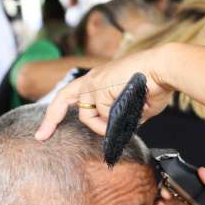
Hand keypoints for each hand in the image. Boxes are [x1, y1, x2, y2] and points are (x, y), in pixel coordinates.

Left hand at [35, 46, 174, 138]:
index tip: (49, 126)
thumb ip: (120, 117)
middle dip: (50, 119)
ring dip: (103, 126)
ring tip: (124, 121)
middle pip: (63, 99)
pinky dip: (114, 121)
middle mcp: (93, 79)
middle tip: (41, 136)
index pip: (74, 95)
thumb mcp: (133, 106)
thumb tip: (117, 131)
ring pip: (88, 117)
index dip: (60, 111)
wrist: (163, 68)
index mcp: (100, 80)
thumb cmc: (155, 84)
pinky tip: (129, 110)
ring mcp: (94, 83)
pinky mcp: (98, 88)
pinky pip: (102, 116)